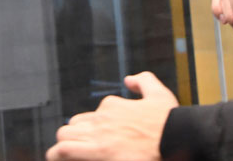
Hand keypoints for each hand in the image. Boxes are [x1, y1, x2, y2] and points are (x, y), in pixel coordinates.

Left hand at [46, 72, 176, 160]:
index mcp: (113, 105)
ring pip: (64, 135)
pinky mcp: (98, 151)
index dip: (93, 129)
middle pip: (73, 125)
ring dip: (63, 145)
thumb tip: (129, 79)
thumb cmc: (169, 120)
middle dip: (74, 136)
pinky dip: (57, 154)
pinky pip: (64, 150)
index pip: (91, 116)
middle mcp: (102, 118)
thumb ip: (144, 81)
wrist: (176, 138)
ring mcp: (98, 135)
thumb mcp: (159, 93)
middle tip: (80, 149)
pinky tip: (56, 158)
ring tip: (63, 155)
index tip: (100, 140)